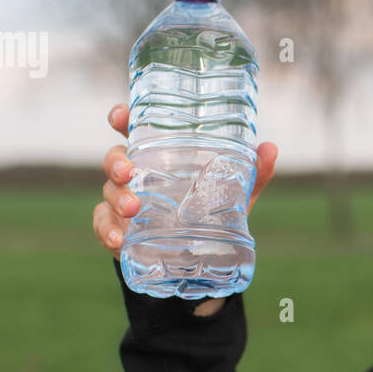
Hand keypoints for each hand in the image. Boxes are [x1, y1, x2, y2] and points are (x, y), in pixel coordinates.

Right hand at [93, 102, 277, 253]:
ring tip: (133, 209)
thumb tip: (270, 148)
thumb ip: (251, 173)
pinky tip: (120, 239)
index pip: (135, 130)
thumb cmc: (209, 210)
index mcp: (159, 157)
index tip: (120, 116)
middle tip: (128, 172)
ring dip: (116, 198)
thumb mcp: (233, 193)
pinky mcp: (118, 227)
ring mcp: (123, 201)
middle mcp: (137, 174)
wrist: (196, 256)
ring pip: (108, 191)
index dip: (122, 118)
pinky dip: (107, 230)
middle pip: (115, 158)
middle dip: (116, 162)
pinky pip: (102, 224)